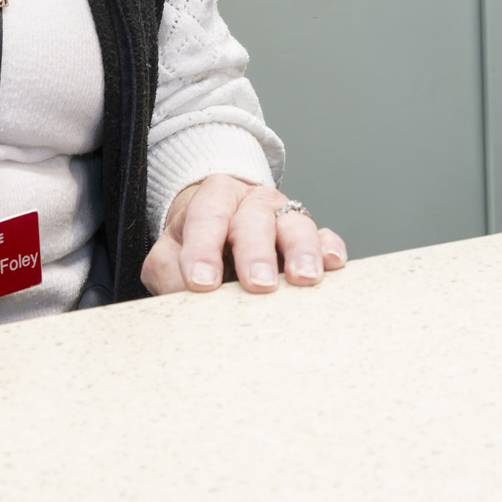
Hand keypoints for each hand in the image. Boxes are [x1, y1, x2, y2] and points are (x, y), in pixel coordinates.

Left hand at [142, 176, 348, 294]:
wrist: (223, 223)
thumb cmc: (197, 242)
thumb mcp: (170, 252)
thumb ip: (169, 272)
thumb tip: (180, 302)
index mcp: (214, 199)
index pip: (206, 218)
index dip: (203, 250)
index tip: (202, 283)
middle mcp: (252, 203)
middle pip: (255, 220)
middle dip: (256, 253)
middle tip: (257, 283)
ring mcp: (284, 216)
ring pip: (296, 224)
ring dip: (301, 251)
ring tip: (303, 278)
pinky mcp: (310, 235)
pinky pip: (325, 236)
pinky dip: (330, 249)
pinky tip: (333, 264)